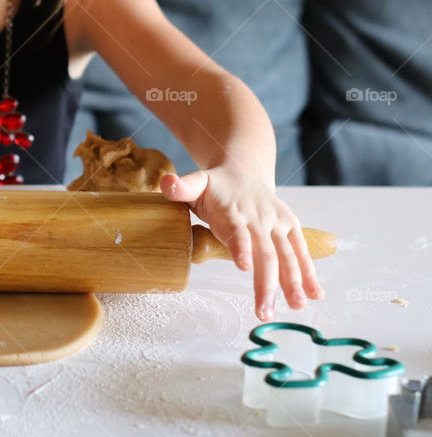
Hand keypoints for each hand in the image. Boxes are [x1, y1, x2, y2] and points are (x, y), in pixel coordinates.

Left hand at [160, 167, 324, 320]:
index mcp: (233, 210)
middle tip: (264, 311)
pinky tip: (316, 295)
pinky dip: (310, 272)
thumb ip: (181, 187)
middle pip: (265, 252)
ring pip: (287, 255)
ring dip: (293, 282)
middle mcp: (259, 218)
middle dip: (267, 283)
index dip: (240, 247)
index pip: (237, 230)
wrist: (244, 171)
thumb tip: (167, 183)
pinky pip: (301, 251)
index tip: (243, 266)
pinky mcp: (291, 227)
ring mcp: (277, 224)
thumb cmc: (216, 186)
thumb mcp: (196, 183)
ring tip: (296, 307)